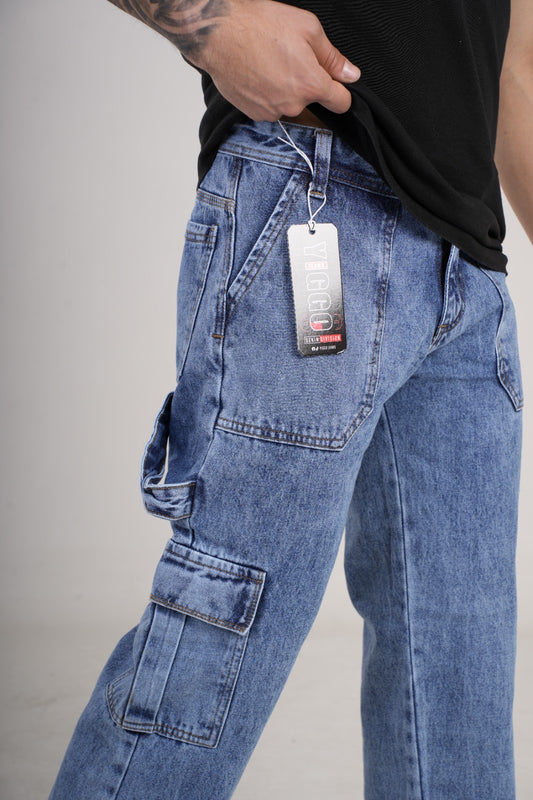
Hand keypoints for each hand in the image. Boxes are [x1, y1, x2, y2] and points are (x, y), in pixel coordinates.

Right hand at [188, 0, 360, 119]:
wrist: (218, 34)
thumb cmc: (260, 25)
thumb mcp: (307, 28)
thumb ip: (332, 57)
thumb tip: (350, 74)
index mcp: (311, 84)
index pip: (341, 103)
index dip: (341, 91)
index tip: (335, 84)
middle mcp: (293, 105)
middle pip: (311, 100)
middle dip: (306, 82)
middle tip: (290, 58)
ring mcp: (272, 112)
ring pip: (288, 104)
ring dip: (284, 89)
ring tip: (269, 64)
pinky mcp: (254, 113)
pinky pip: (269, 106)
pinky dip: (267, 94)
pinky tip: (257, 74)